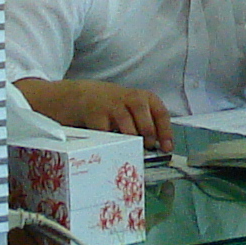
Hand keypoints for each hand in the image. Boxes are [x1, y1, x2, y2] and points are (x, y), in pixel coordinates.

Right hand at [22, 77, 174, 150]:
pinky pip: (108, 134)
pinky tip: (112, 146)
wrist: (79, 95)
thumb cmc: (109, 104)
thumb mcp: (130, 105)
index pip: (160, 113)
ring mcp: (112, 106)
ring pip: (128, 129)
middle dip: (148, 138)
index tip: (166, 147)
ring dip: (132, 142)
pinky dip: (112, 143)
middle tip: (146, 148)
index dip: (165, 132)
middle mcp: (129, 98)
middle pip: (146, 121)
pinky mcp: (96, 115)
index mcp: (142, 97)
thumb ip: (144, 120)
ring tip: (130, 149)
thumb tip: (159, 145)